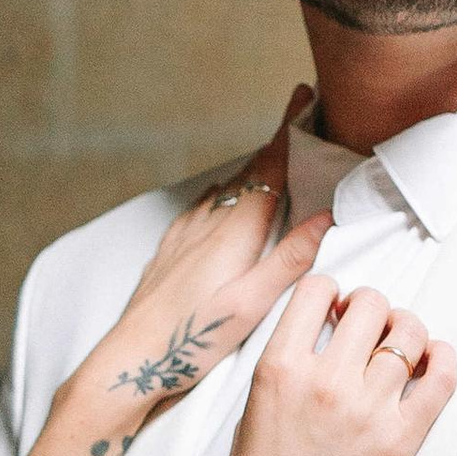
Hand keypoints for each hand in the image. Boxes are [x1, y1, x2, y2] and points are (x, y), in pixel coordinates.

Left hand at [78, 92, 329, 422]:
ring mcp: (183, 235)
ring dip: (250, 170)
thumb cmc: (191, 340)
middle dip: (275, 145)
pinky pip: (201, 208)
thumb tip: (325, 219)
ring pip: (224, 190)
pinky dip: (222, 194)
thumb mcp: (250, 305)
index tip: (303, 95)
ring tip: (270, 160)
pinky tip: (220, 202)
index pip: (268, 168)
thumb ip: (289, 261)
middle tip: (298, 119)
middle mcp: (206, 225)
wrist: (131, 360)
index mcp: (233, 233)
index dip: (288, 130)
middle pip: (248, 173)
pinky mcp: (168, 251)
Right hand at [218, 268, 456, 455]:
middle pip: (370, 304)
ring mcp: (368, 410)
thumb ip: (286, 367)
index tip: (334, 311)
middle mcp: (326, 381)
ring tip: (398, 349)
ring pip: (409, 333)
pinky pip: (441, 378)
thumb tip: (322, 334)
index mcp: (279, 369)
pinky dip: (443, 359)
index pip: (317, 291)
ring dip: (405, 332)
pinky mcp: (401, 439)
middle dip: (369, 309)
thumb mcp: (251, 412)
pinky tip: (433, 361)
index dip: (330, 294)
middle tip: (366, 330)